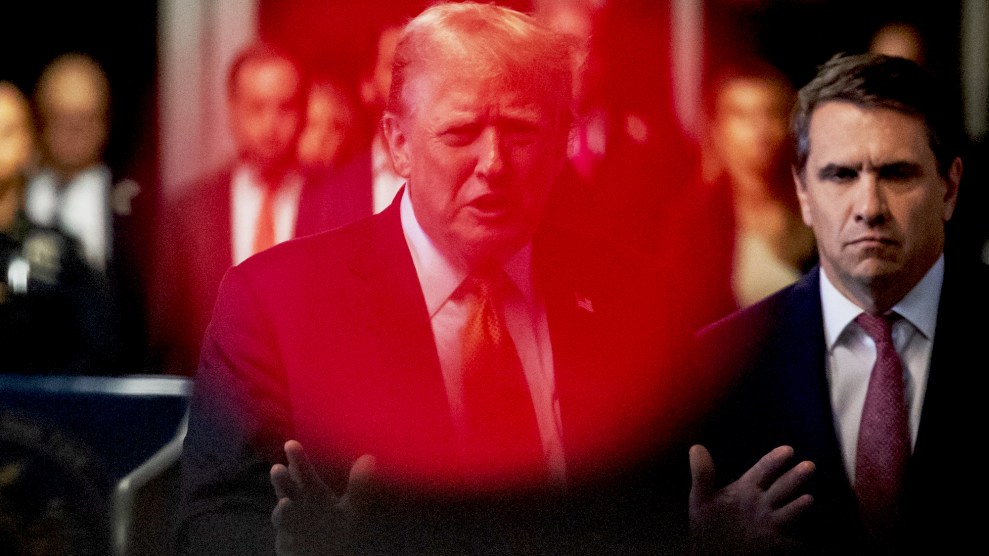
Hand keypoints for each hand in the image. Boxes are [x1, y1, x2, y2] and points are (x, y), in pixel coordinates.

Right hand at [270, 440, 376, 555]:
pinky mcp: (288, 541)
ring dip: (282, 507)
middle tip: (277, 467)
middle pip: (287, 489)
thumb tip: (370, 457)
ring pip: (282, 513)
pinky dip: (286, 530)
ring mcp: (291, 523)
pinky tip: (288, 521)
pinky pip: (285, 536)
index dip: (297, 458)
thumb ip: (359, 484)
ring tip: (285, 499)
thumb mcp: (352, 506)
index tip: (291, 443)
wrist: (328, 553)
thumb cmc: (336, 525)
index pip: (303, 472)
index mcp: (313, 492)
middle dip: (282, 479)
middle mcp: (299, 504)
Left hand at [688, 444, 813, 555]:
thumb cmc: (709, 521)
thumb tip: (695, 447)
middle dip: (794, 477)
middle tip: (809, 465)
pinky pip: (789, 537)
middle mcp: (763, 501)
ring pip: (789, 510)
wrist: (712, 551)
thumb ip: (702, 474)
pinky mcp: (774, 541)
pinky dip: (797, 535)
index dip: (774, 461)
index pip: (764, 470)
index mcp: (748, 487)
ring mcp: (770, 521)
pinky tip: (803, 534)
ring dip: (799, 505)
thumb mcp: (701, 498)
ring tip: (808, 498)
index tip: (787, 450)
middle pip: (781, 487)